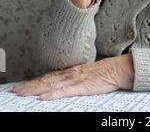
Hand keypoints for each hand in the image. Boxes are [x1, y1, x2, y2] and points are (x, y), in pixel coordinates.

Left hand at [11, 54, 133, 100]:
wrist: (116, 69)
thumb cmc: (103, 73)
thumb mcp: (85, 74)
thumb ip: (73, 78)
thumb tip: (61, 84)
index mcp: (70, 72)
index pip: (47, 77)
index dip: (33, 82)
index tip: (21, 86)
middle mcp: (69, 74)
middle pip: (45, 80)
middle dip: (29, 86)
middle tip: (15, 91)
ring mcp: (74, 80)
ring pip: (50, 85)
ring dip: (35, 89)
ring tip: (22, 93)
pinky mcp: (81, 87)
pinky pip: (64, 91)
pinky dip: (53, 94)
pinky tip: (44, 97)